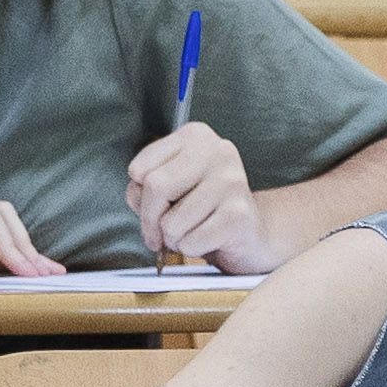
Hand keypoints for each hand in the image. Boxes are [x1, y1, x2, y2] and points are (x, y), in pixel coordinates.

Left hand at [127, 123, 279, 271]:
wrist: (248, 233)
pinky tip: (207, 240)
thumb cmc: (202, 208)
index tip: (151, 209)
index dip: (138, 197)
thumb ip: (143, 188)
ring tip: (190, 232)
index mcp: (195, 136)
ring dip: (173, 239)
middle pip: (155, 187)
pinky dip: (192, 250)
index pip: (140, 168)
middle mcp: (217, 151)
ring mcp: (232, 181)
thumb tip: (139, 200)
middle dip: (150, 220)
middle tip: (159, 232)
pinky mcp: (239, 214)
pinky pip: (191, 242)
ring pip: (172, 222)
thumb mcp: (167, 189)